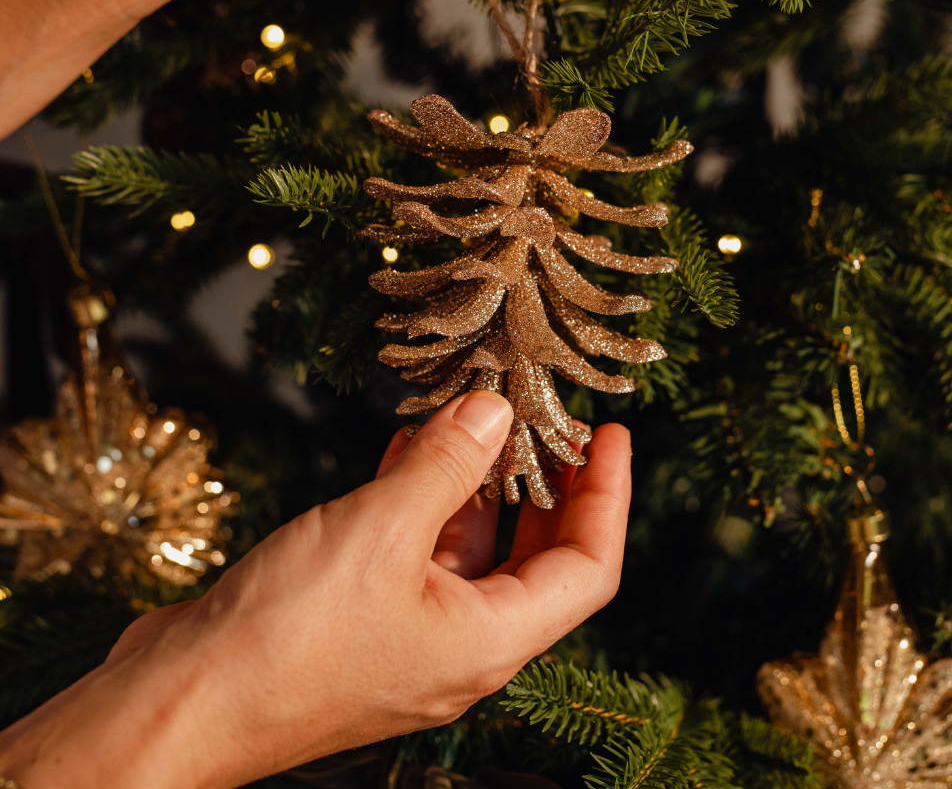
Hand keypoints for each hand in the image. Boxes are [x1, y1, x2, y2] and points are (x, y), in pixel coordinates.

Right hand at [0, 392, 630, 788]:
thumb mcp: (380, 531)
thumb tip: (496, 410)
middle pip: (535, 559)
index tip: (610, 433)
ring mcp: (410, 632)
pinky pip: (414, 550)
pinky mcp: (362, 618)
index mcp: (489, 640)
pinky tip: (406, 449)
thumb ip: (446, 466)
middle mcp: (460, 643)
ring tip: (480, 418)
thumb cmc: (285, 638)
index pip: (587, 569)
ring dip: (477, 484)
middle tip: (553, 423)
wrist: (177, 705)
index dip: (609, 497)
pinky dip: (421, 498)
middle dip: (551, 488)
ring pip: (470, 549)